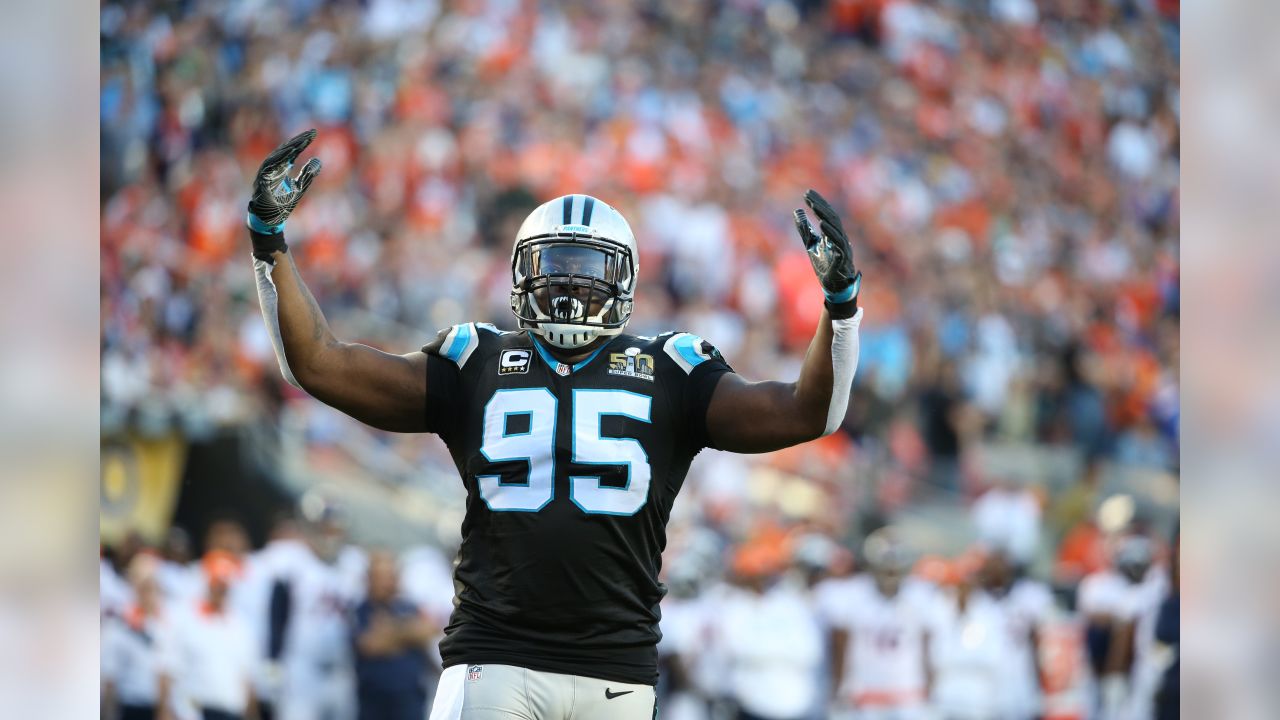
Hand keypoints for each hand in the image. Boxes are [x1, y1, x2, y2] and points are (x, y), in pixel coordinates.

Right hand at [246, 129, 322, 236]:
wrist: (269, 220)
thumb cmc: (282, 204)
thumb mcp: (299, 187)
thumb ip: (307, 174)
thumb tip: (318, 160)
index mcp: (280, 167)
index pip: (292, 150)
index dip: (302, 141)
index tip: (314, 133)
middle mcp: (271, 168)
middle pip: (284, 150)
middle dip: (297, 141)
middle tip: (311, 133)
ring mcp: (264, 174)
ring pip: (275, 157)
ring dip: (287, 149)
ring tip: (300, 143)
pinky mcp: (261, 183)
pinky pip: (268, 170)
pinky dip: (277, 163)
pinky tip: (289, 157)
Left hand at [793, 189, 860, 306]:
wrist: (834, 288)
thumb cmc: (825, 266)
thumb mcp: (811, 245)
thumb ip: (805, 230)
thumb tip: (797, 211)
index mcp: (834, 234)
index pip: (827, 215)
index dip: (818, 203)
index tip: (807, 193)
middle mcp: (841, 239)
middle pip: (832, 218)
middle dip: (820, 206)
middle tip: (808, 195)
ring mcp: (843, 249)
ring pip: (836, 229)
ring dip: (825, 217)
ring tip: (814, 207)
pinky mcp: (842, 260)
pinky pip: (838, 244)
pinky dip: (831, 234)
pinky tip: (822, 226)